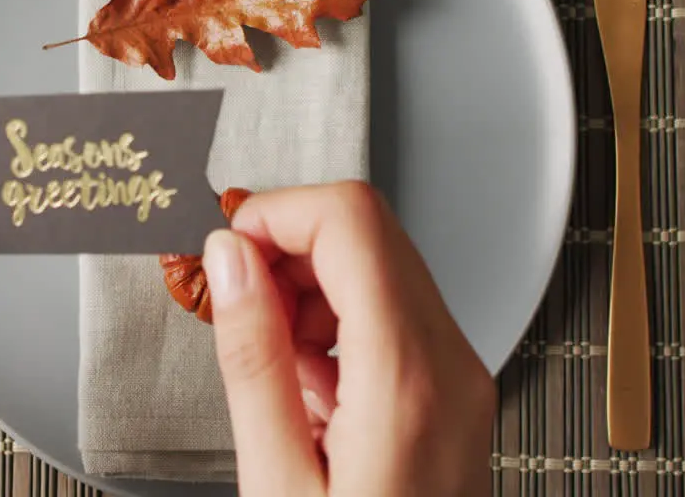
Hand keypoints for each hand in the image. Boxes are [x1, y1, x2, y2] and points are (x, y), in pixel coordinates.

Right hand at [202, 182, 495, 496]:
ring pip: (380, 269)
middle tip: (229, 303)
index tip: (224, 250)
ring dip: (308, 290)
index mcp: (408, 379)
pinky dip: (335, 327)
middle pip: (369, 234)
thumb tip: (231, 261)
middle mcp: (451, 364)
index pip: (351, 222)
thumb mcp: (275, 482)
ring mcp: (461, 378)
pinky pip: (392, 318)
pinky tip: (300, 390)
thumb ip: (252, 357)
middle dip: (286, 249)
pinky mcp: (454, 395)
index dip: (276, 215)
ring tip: (263, 363)